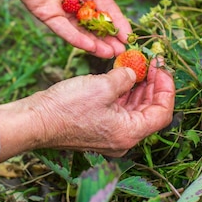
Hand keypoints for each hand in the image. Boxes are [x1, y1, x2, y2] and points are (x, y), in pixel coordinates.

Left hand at [0, 0, 135, 57]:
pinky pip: (60, 27)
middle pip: (93, 23)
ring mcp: (57, 6)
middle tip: (120, 52)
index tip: (129, 35)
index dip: (117, 21)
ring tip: (108, 54)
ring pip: (78, 29)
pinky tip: (88, 45)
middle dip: (107, 38)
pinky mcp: (42, 10)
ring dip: (93, 43)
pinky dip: (74, 37)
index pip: (106, 7)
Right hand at [0, 59, 174, 161]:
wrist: (34, 121)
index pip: (162, 113)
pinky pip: (118, 110)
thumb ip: (126, 77)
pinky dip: (123, 93)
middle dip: (153, 86)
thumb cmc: (66, 108)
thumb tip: (134, 71)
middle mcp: (122, 139)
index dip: (166, 89)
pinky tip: (121, 74)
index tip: (162, 67)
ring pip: (134, 110)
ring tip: (137, 64)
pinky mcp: (97, 127)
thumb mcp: (102, 86)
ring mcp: (109, 134)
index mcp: (129, 133)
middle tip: (152, 62)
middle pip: (149, 112)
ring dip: (138, 87)